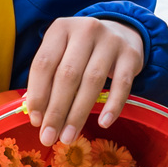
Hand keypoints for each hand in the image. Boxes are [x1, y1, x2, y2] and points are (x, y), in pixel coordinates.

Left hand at [23, 17, 145, 143]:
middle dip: (56, 111)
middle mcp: (85, 30)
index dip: (37, 94)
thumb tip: (38, 116)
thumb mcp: (62, 53)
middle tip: (49, 138)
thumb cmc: (81, 50)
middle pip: (67, 75)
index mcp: (60, 29)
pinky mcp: (131, 55)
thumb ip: (48, 78)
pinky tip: (104, 123)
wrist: (121, 31)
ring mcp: (110, 41)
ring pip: (92, 81)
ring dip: (78, 114)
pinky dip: (113, 106)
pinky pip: (122, 84)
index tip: (35, 121)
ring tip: (68, 137)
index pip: (43, 64)